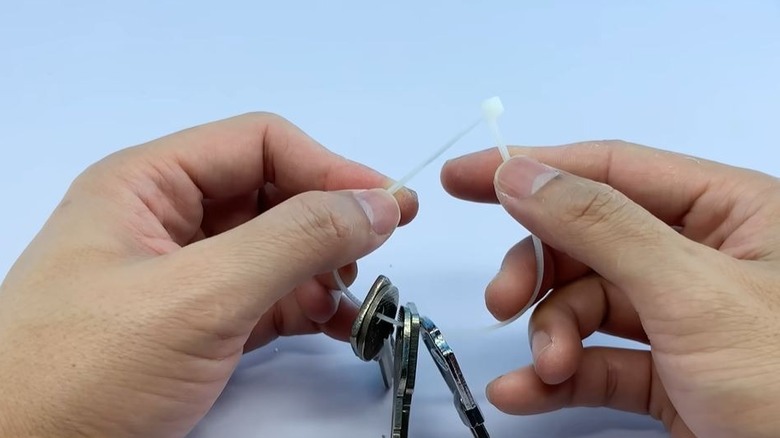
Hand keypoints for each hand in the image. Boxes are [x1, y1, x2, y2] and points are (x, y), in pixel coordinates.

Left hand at [0, 113, 417, 437]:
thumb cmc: (83, 370)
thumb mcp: (198, 296)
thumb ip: (293, 241)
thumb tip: (380, 203)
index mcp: (149, 184)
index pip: (260, 145)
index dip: (328, 168)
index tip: (389, 206)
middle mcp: (167, 220)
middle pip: (271, 195)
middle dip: (327, 224)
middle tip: (373, 257)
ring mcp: (183, 276)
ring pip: (275, 250)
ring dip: (322, 270)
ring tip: (351, 301)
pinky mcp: (196, 325)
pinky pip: (266, 298)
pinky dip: (306, 307)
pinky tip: (335, 325)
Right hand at [442, 141, 779, 437]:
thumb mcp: (693, 292)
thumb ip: (601, 225)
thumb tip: (522, 174)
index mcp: (730, 211)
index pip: (610, 168)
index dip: (532, 169)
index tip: (464, 179)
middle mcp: (704, 258)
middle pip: (589, 241)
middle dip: (540, 273)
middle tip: (502, 300)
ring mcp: (686, 320)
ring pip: (587, 305)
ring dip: (551, 336)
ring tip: (548, 368)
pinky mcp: (671, 377)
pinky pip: (600, 363)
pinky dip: (559, 378)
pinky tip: (527, 393)